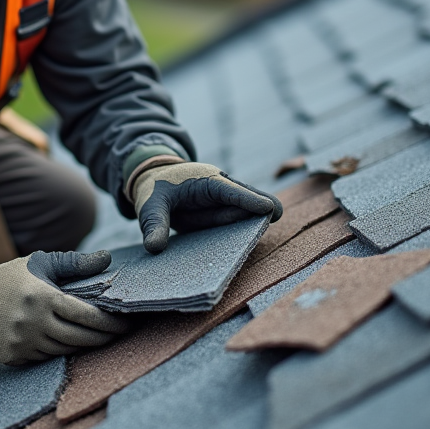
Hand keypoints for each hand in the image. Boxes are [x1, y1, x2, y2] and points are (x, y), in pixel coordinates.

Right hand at [0, 251, 128, 364]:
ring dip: (84, 345)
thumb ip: (74, 262)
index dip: (110, 321)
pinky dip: (61, 350)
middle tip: (119, 332)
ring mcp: (24, 342)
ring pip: (66, 350)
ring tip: (98, 337)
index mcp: (43, 297)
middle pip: (80, 337)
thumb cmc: (11, 279)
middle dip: (104, 337)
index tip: (125, 322)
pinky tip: (70, 342)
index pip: (86, 315)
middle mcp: (34, 322)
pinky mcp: (15, 357)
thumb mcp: (40, 263)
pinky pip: (47, 358)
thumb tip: (107, 258)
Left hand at [131, 162, 281, 253]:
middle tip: (279, 214)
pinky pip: (233, 224)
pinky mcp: (220, 217)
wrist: (153, 182)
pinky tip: (250, 245)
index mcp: (204, 180)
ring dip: (254, 221)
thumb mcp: (149, 205)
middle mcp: (219, 190)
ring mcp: (222, 204)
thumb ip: (154, 224)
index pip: (229, 190)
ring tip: (268, 231)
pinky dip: (242, 233)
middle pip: (244, 198)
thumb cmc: (154, 189)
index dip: (249, 199)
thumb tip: (155, 248)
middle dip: (261, 205)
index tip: (269, 209)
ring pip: (242, 212)